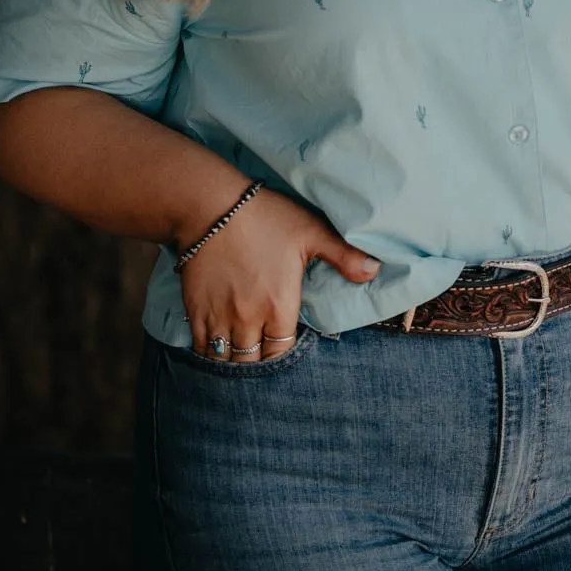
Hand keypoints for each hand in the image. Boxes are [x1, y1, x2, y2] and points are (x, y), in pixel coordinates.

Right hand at [178, 189, 379, 358]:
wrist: (210, 206)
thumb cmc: (264, 217)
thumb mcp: (310, 231)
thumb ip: (343, 255)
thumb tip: (375, 271)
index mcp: (279, 307)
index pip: (282, 354)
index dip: (283, 357)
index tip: (283, 350)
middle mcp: (249, 320)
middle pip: (253, 363)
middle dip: (259, 364)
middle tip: (262, 358)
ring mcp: (220, 317)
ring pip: (225, 361)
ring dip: (234, 362)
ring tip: (240, 359)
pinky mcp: (196, 310)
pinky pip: (200, 348)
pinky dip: (208, 354)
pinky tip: (215, 349)